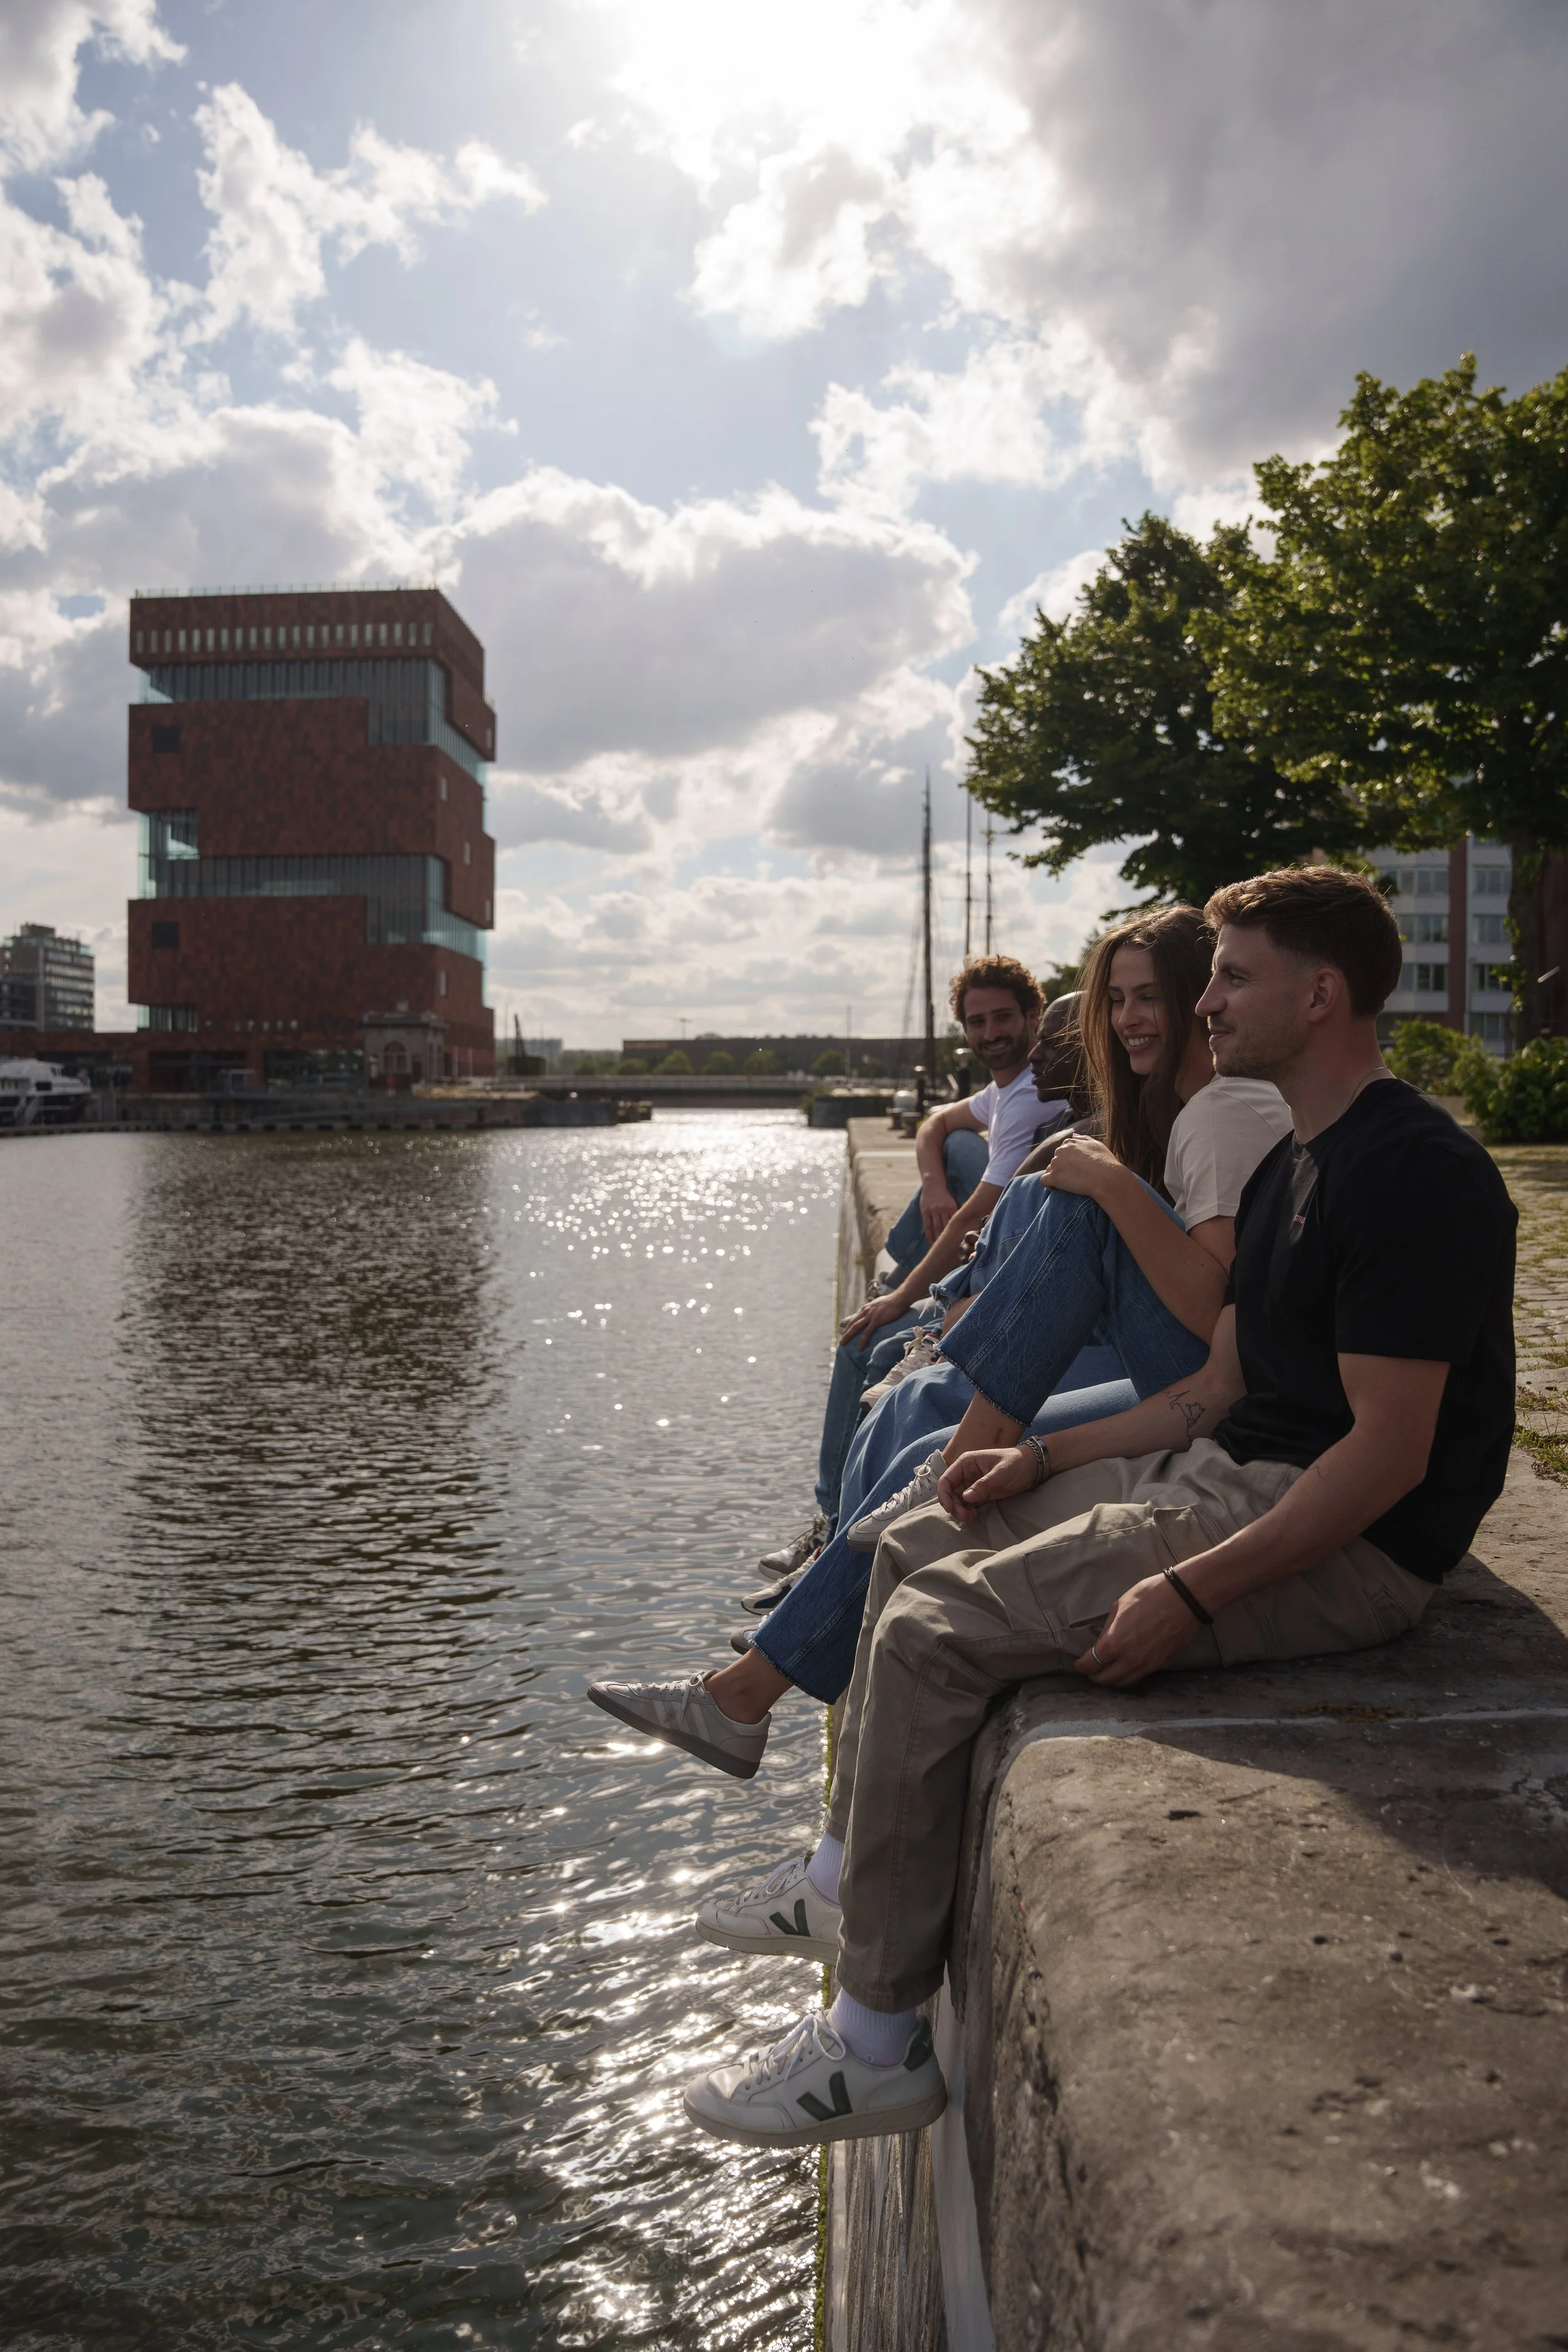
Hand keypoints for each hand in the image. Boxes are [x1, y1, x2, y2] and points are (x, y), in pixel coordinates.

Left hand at [838, 1292, 906, 1350]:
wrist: (900, 1298)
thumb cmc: (893, 1301)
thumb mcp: (879, 1304)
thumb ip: (873, 1309)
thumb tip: (872, 1313)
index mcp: (866, 1308)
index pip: (854, 1318)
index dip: (848, 1326)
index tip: (844, 1333)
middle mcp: (866, 1311)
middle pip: (852, 1323)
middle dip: (845, 1333)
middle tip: (841, 1342)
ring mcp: (871, 1315)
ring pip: (856, 1327)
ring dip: (848, 1336)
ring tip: (843, 1344)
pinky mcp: (877, 1320)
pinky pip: (867, 1332)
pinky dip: (862, 1340)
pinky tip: (860, 1348)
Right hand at [920, 1182, 958, 1242]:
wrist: (933, 1184)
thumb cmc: (944, 1196)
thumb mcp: (952, 1202)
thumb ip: (956, 1213)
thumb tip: (964, 1226)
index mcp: (952, 1207)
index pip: (956, 1223)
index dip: (958, 1232)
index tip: (960, 1243)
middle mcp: (943, 1209)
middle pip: (947, 1226)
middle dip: (949, 1238)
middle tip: (952, 1249)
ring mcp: (933, 1210)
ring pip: (937, 1228)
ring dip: (939, 1239)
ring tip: (941, 1248)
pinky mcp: (925, 1212)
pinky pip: (927, 1226)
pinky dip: (930, 1235)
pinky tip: (931, 1242)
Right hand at [937, 1446, 1036, 1520]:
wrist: (1033, 1467)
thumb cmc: (1017, 1463)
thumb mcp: (1001, 1472)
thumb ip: (984, 1484)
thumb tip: (966, 1497)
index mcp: (966, 1463)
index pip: (946, 1479)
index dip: (944, 1494)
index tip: (950, 1508)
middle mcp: (966, 1473)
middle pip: (950, 1493)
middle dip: (954, 1506)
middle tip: (965, 1516)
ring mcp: (973, 1484)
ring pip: (958, 1500)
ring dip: (960, 1511)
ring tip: (970, 1517)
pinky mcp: (981, 1494)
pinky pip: (968, 1505)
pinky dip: (968, 1512)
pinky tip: (974, 1516)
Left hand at [1039, 1134, 1119, 1199]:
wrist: (1106, 1178)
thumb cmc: (1105, 1162)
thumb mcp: (1097, 1144)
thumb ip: (1083, 1139)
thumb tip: (1073, 1136)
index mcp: (1069, 1142)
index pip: (1062, 1151)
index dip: (1068, 1161)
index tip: (1075, 1168)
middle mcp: (1060, 1151)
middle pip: (1056, 1160)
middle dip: (1062, 1168)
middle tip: (1074, 1178)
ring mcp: (1056, 1164)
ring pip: (1050, 1170)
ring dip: (1056, 1176)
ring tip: (1067, 1184)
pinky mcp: (1054, 1177)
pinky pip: (1044, 1181)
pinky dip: (1049, 1185)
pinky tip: (1056, 1189)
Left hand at [1074, 1573, 1201, 1686]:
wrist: (1185, 1599)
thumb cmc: (1150, 1595)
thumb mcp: (1120, 1605)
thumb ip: (1109, 1628)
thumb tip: (1103, 1640)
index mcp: (1114, 1643)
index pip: (1091, 1664)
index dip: (1081, 1666)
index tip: (1078, 1664)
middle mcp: (1129, 1660)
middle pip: (1105, 1679)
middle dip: (1095, 1675)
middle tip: (1091, 1669)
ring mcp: (1147, 1666)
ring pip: (1124, 1683)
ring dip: (1112, 1679)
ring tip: (1108, 1670)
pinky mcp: (1161, 1665)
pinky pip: (1140, 1676)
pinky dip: (1130, 1675)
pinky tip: (1128, 1666)